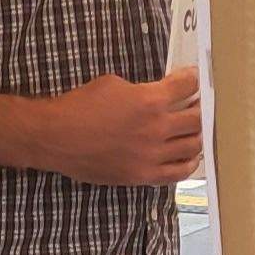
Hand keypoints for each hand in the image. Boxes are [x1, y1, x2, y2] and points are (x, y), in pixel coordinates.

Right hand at [30, 69, 202, 188]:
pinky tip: (188, 157)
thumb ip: (141, 89)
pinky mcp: (143, 175)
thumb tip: (157, 94)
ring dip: (197, 136)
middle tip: (195, 106)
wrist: (55, 137)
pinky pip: (178, 173)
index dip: (193, 79)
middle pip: (197, 118)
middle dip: (199, 108)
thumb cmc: (78, 106)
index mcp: (150, 100)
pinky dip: (188, 164)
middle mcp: (156, 128)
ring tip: (193, 131)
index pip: (188, 86)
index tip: (192, 79)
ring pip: (193, 146)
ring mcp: (152, 155)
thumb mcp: (112, 84)